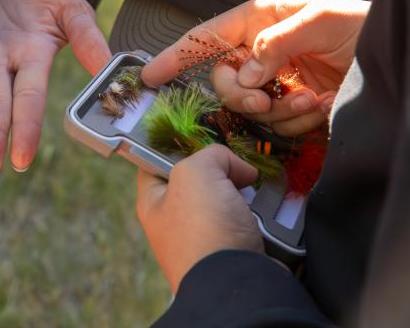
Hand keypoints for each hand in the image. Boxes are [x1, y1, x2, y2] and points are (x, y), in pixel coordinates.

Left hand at [137, 145, 262, 291]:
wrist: (237, 281)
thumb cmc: (203, 226)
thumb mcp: (196, 173)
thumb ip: (211, 155)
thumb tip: (240, 171)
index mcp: (153, 200)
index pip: (156, 160)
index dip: (176, 144)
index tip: (200, 135)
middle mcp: (174, 218)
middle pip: (197, 177)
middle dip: (219, 169)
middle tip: (234, 167)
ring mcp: (204, 235)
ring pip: (226, 196)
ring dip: (244, 190)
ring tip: (252, 189)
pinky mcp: (232, 247)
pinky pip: (247, 218)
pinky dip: (259, 212)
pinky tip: (264, 210)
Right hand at [142, 0, 368, 135]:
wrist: (388, 54)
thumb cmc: (357, 24)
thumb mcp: (319, 20)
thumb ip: (276, 42)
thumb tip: (246, 75)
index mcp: (256, 22)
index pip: (205, 38)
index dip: (175, 56)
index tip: (149, 76)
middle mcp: (257, 51)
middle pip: (223, 81)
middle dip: (240, 95)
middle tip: (263, 99)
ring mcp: (272, 80)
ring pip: (248, 107)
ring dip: (277, 110)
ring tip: (310, 99)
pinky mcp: (287, 104)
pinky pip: (275, 123)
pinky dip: (295, 120)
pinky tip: (318, 106)